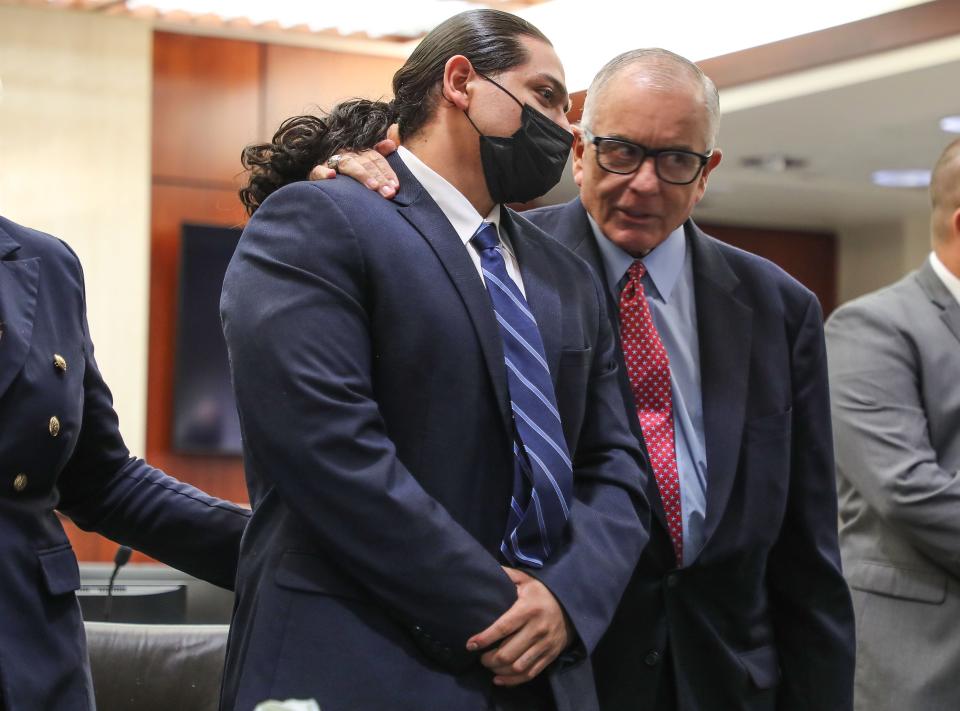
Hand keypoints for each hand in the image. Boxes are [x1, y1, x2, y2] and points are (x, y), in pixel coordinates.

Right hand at [309, 137, 399, 197]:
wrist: (322, 178)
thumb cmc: (347, 174)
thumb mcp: (363, 162)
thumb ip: (378, 153)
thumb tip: (391, 143)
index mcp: (358, 152)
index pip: (375, 158)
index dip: (386, 171)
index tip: (396, 186)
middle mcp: (346, 154)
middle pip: (365, 162)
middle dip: (379, 177)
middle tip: (389, 193)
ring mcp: (330, 162)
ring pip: (347, 164)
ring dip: (361, 174)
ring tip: (373, 187)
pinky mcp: (316, 172)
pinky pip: (318, 170)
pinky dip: (324, 173)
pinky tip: (332, 176)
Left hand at [466, 567, 571, 685]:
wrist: (572, 605)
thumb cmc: (542, 592)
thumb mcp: (526, 579)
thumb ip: (506, 575)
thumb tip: (486, 569)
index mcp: (528, 609)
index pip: (503, 628)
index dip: (485, 638)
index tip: (470, 644)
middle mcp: (538, 629)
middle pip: (508, 653)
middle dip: (489, 659)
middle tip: (480, 656)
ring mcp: (545, 645)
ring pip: (518, 667)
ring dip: (499, 671)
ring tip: (489, 665)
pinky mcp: (550, 656)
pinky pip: (530, 674)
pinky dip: (513, 681)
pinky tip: (499, 679)